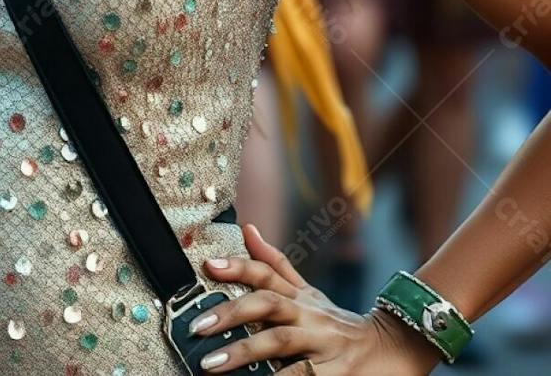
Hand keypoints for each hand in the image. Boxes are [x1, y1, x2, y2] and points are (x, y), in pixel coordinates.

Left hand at [189, 222, 436, 372]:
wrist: (394, 350)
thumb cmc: (339, 324)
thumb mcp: (309, 294)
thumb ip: (276, 265)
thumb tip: (247, 229)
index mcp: (300, 296)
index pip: (266, 273)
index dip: (238, 266)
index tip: (208, 265)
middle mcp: (310, 314)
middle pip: (268, 303)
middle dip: (231, 313)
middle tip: (197, 327)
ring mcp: (323, 343)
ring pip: (281, 341)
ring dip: (245, 352)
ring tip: (212, 364)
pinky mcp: (336, 374)